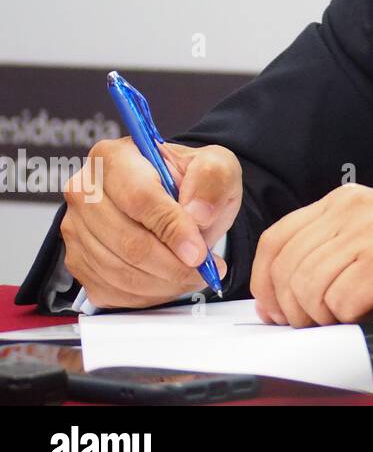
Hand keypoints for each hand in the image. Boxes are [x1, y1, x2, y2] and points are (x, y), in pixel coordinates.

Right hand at [60, 137, 240, 307]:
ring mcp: (76, 228)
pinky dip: (147, 294)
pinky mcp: (78, 260)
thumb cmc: (192, 180)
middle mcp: (85, 191)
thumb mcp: (217, 166)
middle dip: (172, 264)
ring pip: (118, 270)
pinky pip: (111, 289)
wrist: (179, 198)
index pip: (139, 199)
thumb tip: (198, 214)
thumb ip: (212, 180)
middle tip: (204, 269)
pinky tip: (170, 282)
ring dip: (163, 282)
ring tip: (194, 276)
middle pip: (126, 240)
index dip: (171, 229)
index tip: (198, 252)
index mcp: (114, 157)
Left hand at [249, 183, 372, 329]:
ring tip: (354, 316)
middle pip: (286, 269)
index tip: (276, 310)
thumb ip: (332, 247)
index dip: (265, 284)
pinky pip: (340, 303)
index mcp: (346, 201)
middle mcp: (355, 209)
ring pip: (307, 289)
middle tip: (322, 323)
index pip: (275, 240)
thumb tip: (281, 289)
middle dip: (294, 310)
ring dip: (325, 317)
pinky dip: (351, 320)